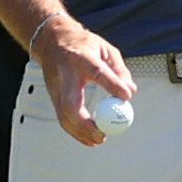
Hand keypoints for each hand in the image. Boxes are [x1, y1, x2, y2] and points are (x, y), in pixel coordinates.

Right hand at [33, 13, 135, 146]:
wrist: (52, 42)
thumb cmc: (81, 45)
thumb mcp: (105, 49)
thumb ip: (119, 70)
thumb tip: (130, 91)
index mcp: (81, 58)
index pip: (96, 72)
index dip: (111, 85)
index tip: (125, 97)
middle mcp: (65, 75)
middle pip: (71, 104)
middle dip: (86, 124)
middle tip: (103, 134)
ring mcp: (56, 88)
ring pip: (64, 116)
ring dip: (80, 133)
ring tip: (99, 139)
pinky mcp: (53, 97)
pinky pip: (62, 119)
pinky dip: (75, 132)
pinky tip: (88, 138)